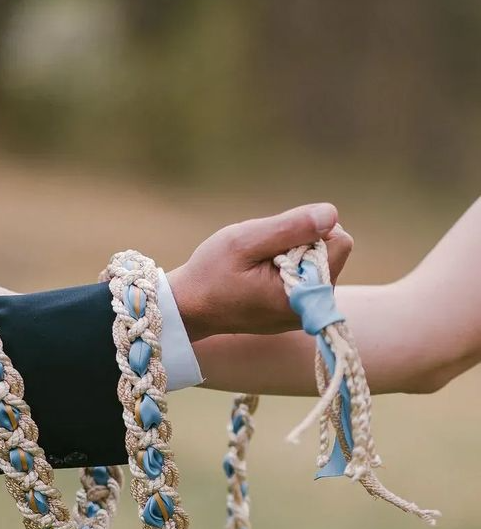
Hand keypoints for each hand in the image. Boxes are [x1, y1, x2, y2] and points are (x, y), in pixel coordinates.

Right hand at [167, 203, 352, 340]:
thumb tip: (331, 214)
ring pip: (321, 264)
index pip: (340, 242)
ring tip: (259, 268)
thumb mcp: (245, 241)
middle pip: (333, 253)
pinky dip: (289, 270)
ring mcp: (305, 314)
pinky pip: (307, 278)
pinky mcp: (296, 314)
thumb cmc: (211, 273)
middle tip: (263, 256)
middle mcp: (312, 310)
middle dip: (302, 244)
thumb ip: (290, 227)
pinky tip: (261, 278)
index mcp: (304, 295)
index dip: (309, 231)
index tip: (275, 244)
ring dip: (295, 256)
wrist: (189, 307)